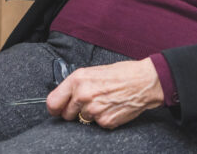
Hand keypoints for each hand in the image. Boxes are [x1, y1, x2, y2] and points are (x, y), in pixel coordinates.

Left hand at [46, 58, 164, 129]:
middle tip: (86, 104)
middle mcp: (83, 95)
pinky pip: (97, 124)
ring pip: (82, 119)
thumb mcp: (92, 72)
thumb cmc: (120, 74)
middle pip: (66, 115)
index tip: (57, 110)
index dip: (54, 108)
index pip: (53, 102)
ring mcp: (93, 110)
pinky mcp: (105, 121)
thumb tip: (65, 96)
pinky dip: (103, 119)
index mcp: (77, 80)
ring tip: (103, 102)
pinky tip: (111, 108)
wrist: (143, 82)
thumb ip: (76, 85)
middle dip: (73, 112)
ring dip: (90, 114)